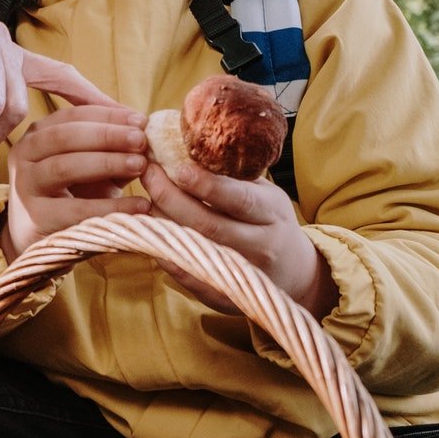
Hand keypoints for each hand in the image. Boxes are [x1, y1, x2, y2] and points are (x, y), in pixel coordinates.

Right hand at [1, 79, 149, 262]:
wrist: (40, 239)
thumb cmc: (71, 194)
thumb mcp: (90, 163)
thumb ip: (110, 144)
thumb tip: (141, 124)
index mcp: (37, 134)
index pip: (73, 115)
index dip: (108, 116)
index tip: (141, 121)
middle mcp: (24, 153)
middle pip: (65, 136)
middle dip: (107, 135)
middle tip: (141, 140)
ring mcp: (26, 185)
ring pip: (64, 166)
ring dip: (106, 163)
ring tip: (140, 165)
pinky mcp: (36, 217)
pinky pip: (76, 209)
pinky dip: (112, 206)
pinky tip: (139, 205)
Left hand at [141, 157, 336, 318]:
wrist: (295, 274)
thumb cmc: (270, 221)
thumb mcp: (265, 193)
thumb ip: (234, 175)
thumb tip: (185, 140)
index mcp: (272, 214)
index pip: (238, 199)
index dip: (206, 185)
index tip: (176, 167)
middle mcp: (259, 246)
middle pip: (208, 224)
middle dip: (171, 197)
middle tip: (148, 173)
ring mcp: (241, 274)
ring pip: (193, 248)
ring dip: (161, 222)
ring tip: (144, 198)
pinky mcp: (223, 296)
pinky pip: (186, 274)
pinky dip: (163, 251)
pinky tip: (147, 231)